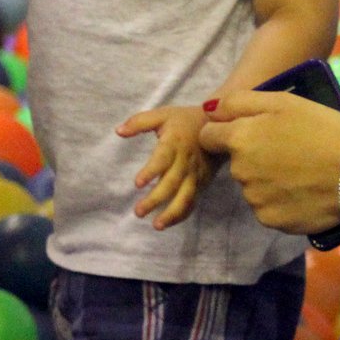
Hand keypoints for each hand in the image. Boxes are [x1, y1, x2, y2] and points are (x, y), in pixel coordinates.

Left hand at [118, 105, 217, 229]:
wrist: (221, 126)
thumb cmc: (186, 120)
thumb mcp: (163, 114)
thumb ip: (140, 122)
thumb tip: (118, 131)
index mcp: (175, 143)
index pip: (163, 159)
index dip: (151, 171)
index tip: (137, 184)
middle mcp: (186, 161)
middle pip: (172, 183)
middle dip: (156, 199)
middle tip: (138, 212)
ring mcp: (196, 174)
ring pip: (185, 196)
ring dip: (172, 212)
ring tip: (156, 225)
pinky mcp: (202, 183)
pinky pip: (192, 201)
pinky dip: (181, 214)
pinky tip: (166, 223)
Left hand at [199, 91, 339, 234]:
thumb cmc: (323, 130)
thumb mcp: (285, 101)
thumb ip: (240, 101)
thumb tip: (209, 108)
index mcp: (239, 138)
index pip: (209, 136)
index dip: (226, 131)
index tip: (253, 131)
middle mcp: (239, 171)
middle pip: (235, 161)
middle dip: (253, 155)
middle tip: (288, 149)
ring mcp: (254, 199)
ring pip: (252, 185)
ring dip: (267, 178)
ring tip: (301, 171)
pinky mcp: (271, 220)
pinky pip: (267, 207)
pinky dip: (281, 200)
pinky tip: (304, 190)